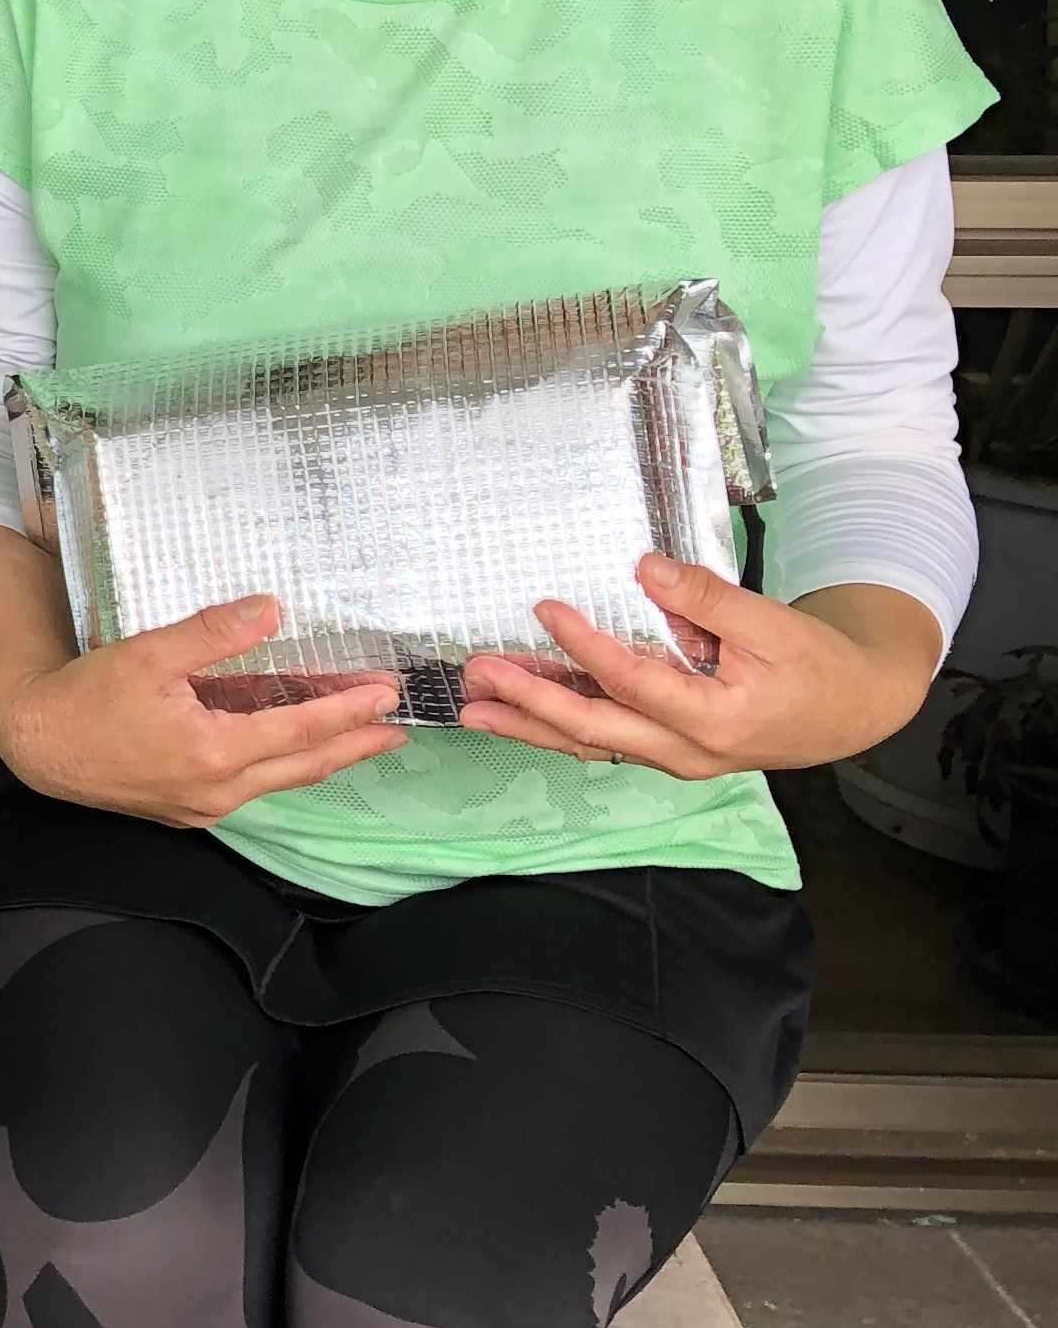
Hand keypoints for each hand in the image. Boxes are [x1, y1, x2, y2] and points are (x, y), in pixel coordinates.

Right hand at [0, 596, 404, 830]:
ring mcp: (204, 806)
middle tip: (398, 730)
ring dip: (322, 758)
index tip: (387, 694)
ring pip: (280, 780)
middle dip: (355, 745)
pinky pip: (250, 787)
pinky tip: (287, 750)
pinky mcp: (188, 810)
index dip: (349, 710)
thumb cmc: (87, 696)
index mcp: (214, 751)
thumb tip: (270, 609)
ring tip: (358, 742)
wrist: (38, 745)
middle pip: (305, 766)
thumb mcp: (148, 653)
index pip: (301, 728)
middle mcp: (218, 789)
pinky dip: (281, 766)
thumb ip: (212, 633)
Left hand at [459, 558, 937, 780]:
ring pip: (591, 744)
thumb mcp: (773, 623)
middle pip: (594, 730)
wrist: (853, 709)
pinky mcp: (669, 750)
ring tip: (474, 706)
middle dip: (528, 706)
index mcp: (716, 720)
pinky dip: (560, 725)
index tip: (545, 609)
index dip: (584, 647)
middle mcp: (688, 752)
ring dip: (531, 723)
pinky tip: (521, 708)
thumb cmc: (818, 664)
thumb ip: (707, 599)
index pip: (633, 683)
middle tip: (476, 679)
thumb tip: (645, 569)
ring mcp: (676, 758)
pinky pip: (606, 741)